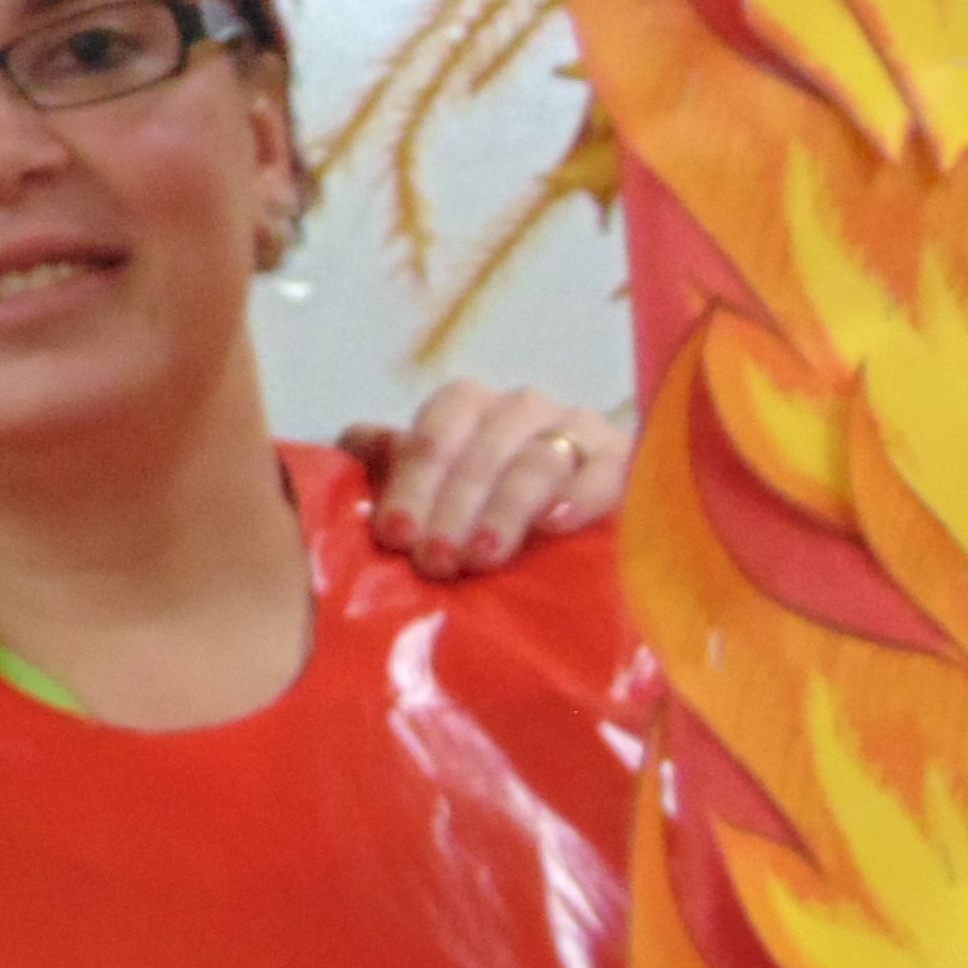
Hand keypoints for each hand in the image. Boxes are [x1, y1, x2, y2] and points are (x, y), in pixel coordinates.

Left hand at [351, 382, 627, 574]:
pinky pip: (603, 472)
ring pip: (536, 461)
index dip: (412, 483)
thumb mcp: (426, 487)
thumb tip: (347, 445)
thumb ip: (384, 460)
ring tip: (482, 556)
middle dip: (453, 507)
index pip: (435, 431)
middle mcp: (521, 408)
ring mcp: (575, 430)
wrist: (571, 529)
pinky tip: (556, 524)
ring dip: (505, 510)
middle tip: (435, 561)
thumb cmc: (477, 509)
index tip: (397, 535)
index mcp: (467, 406)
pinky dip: (580, 495)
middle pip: (483, 449)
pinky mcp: (620, 462)